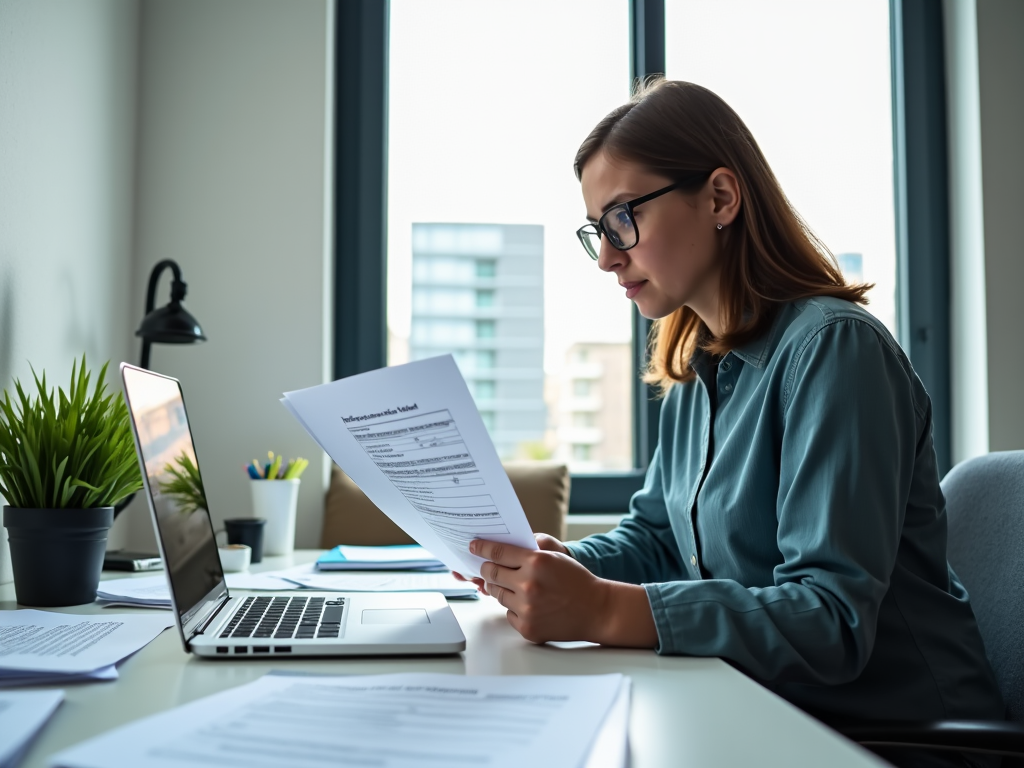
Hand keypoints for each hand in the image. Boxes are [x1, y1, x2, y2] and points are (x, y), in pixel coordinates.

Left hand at [469, 537, 657, 647]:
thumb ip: (530, 549)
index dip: (482, 548)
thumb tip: (503, 547)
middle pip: (491, 574)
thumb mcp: (556, 555)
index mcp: (536, 562)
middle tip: (487, 567)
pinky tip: (531, 605)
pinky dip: (515, 609)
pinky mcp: (527, 627)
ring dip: (502, 589)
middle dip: (487, 569)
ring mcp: (527, 608)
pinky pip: (508, 614)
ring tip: (518, 587)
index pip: (498, 552)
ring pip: (497, 595)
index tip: (473, 546)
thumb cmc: (576, 580)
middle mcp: (528, 584)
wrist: (596, 610)